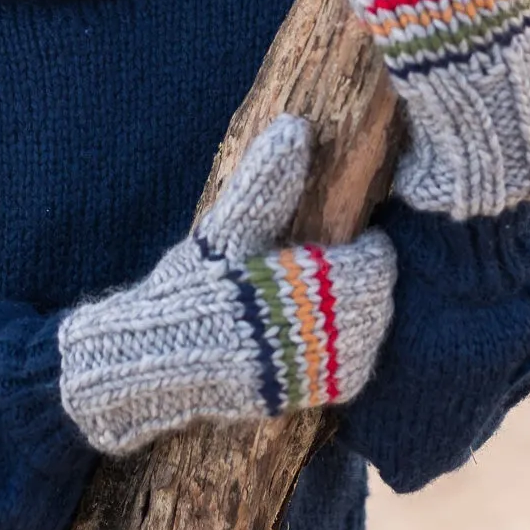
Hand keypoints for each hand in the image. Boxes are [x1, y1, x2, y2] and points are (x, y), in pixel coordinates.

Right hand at [57, 115, 396, 455]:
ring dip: (359, 315)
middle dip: (363, 278)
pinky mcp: (303, 401)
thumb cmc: (188, 289)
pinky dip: (346, 351)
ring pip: (369, 338)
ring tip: (328, 298)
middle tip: (338, 263)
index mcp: (302, 288)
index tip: (350, 236)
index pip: (375, 263)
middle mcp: (313, 338)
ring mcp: (310, 375)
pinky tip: (320, 335)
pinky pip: (350, 373)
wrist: (153, 363)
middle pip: (377, 301)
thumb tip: (295, 128)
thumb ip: (264, 183)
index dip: (367, 246)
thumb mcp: (224, 232)